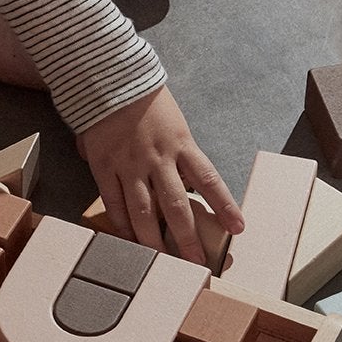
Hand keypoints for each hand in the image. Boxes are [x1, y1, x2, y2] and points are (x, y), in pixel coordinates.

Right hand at [76, 86, 242, 263]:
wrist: (109, 77)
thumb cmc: (146, 100)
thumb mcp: (175, 123)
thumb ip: (180, 154)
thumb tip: (192, 183)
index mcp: (182, 144)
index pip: (209, 180)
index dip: (224, 206)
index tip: (238, 228)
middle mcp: (157, 158)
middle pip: (176, 205)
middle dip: (188, 238)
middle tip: (197, 264)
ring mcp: (128, 164)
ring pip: (144, 211)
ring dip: (154, 241)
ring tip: (162, 262)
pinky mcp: (103, 166)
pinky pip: (113, 202)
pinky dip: (122, 224)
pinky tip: (129, 241)